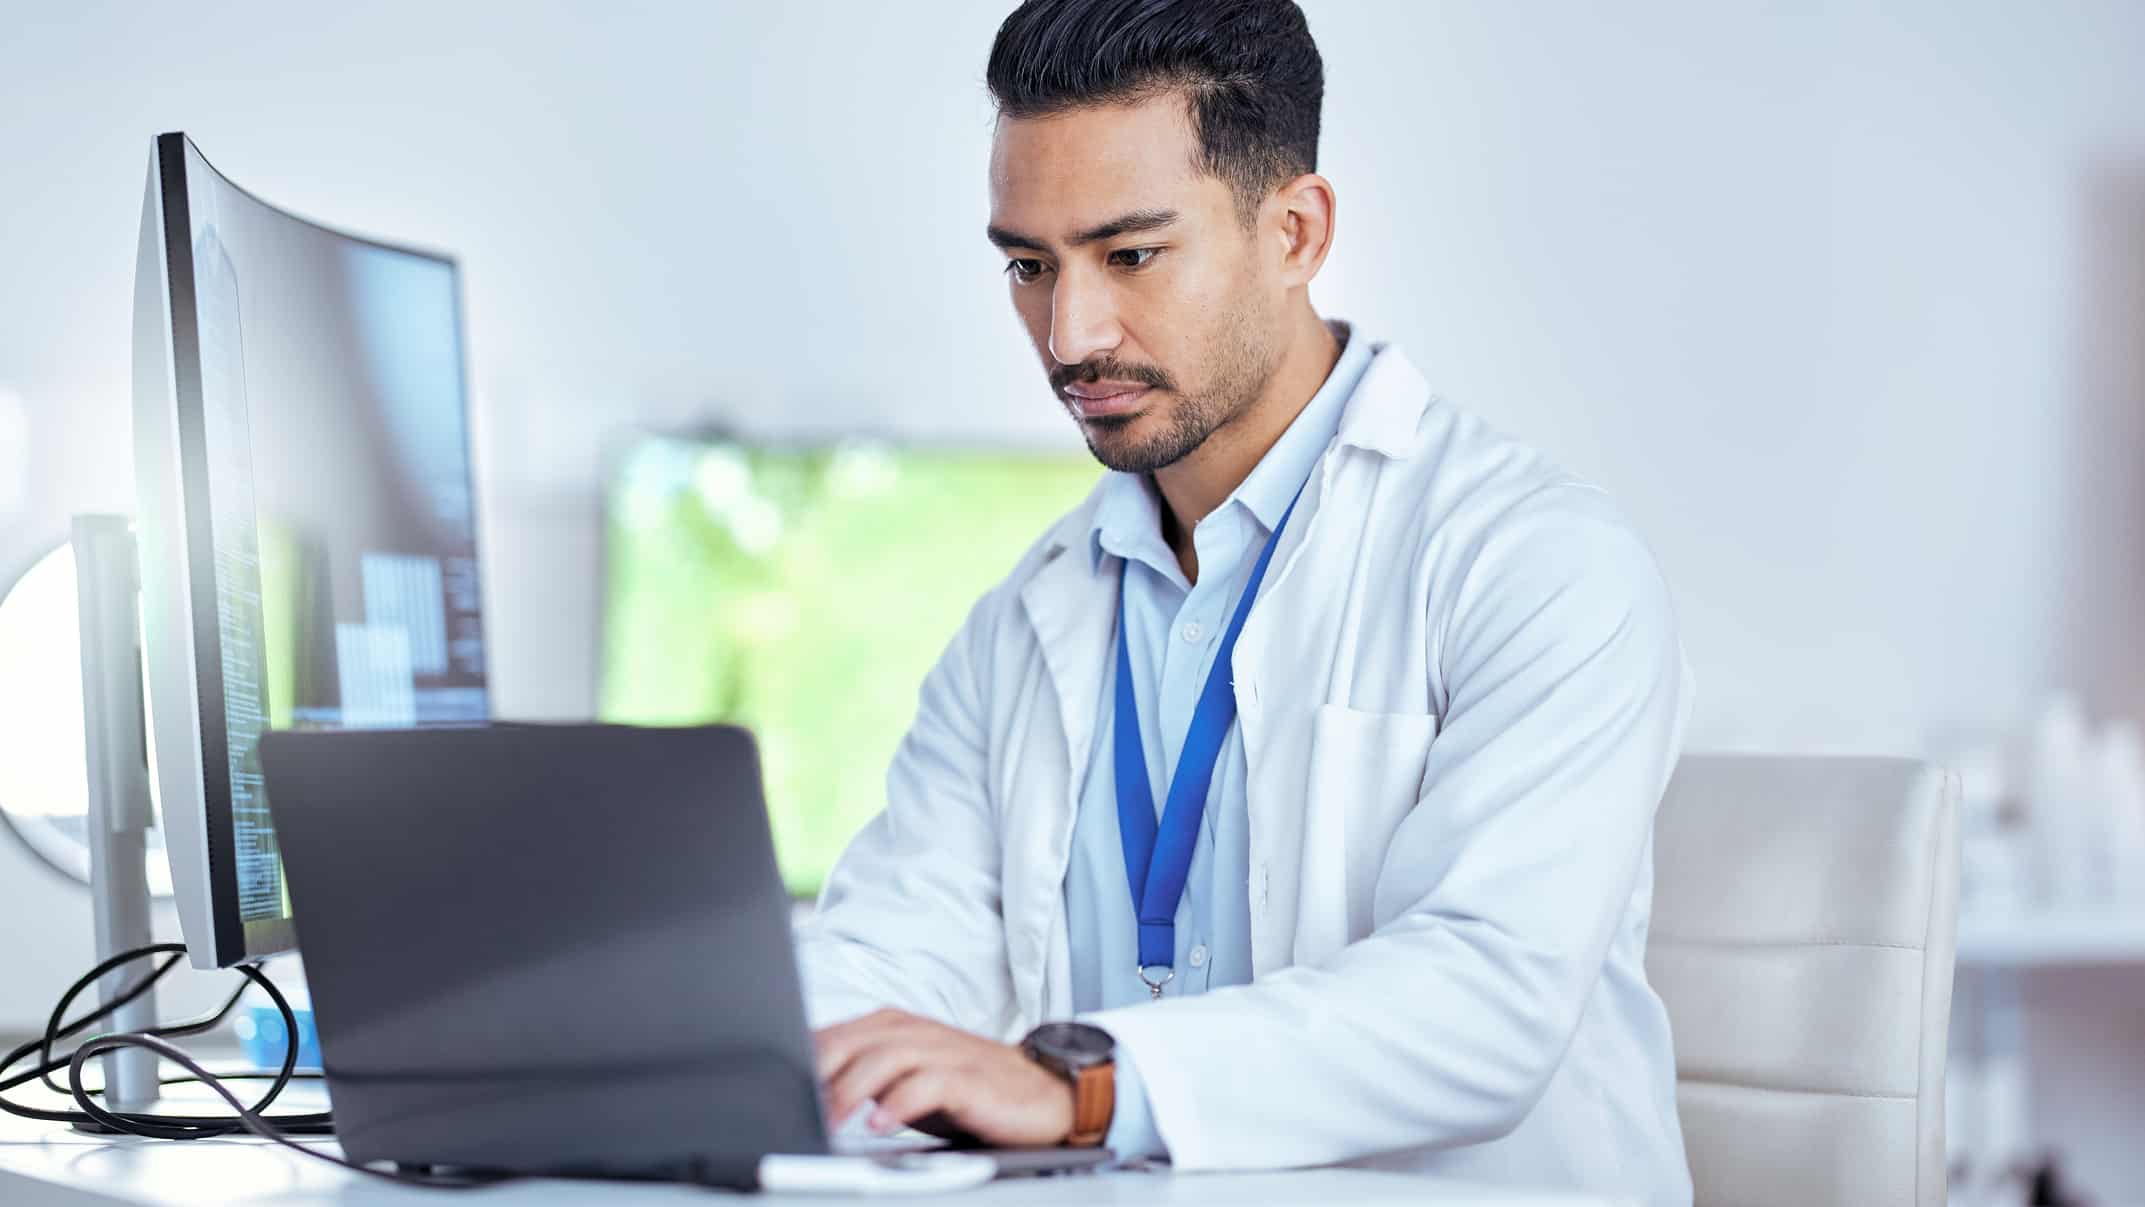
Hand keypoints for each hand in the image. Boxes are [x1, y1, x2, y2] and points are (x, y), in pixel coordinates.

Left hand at [814, 1008, 1073, 1146]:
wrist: (1044, 1091)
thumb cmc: (968, 1088)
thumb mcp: (908, 1078)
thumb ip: (864, 1076)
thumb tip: (810, 1093)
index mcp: (894, 1027)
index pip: (836, 1035)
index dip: (805, 1061)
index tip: (778, 1089)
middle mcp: (915, 1032)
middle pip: (853, 1041)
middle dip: (820, 1072)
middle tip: (797, 1105)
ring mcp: (944, 1052)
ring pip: (885, 1059)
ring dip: (852, 1089)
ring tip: (831, 1118)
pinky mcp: (969, 1078)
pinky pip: (928, 1084)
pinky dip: (899, 1103)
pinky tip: (880, 1124)